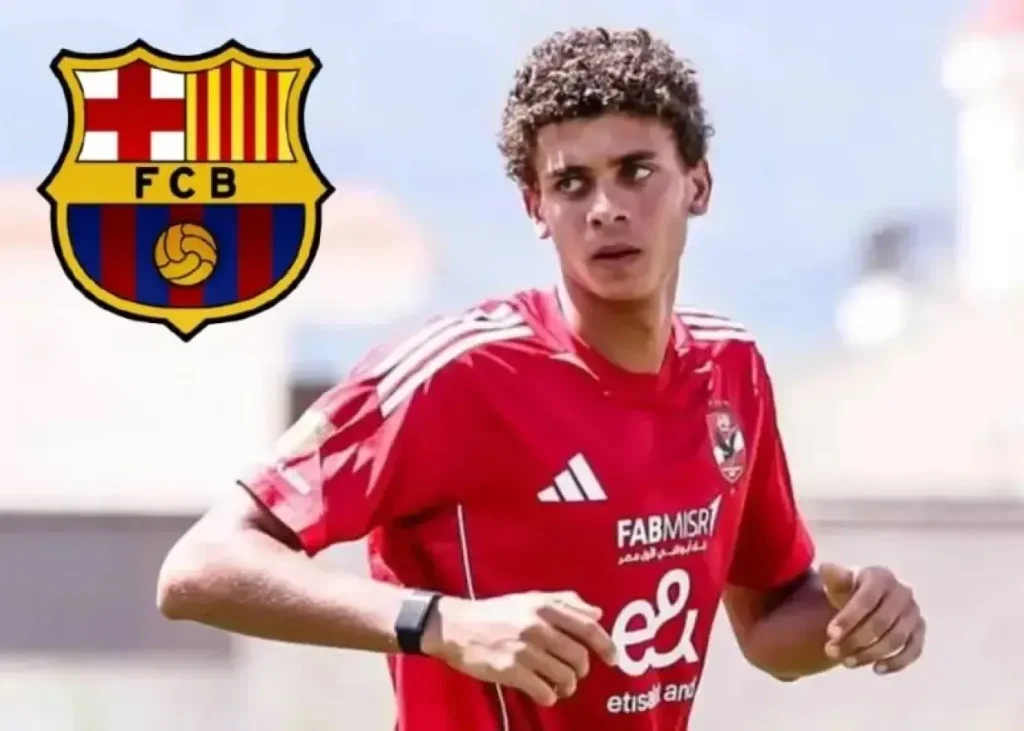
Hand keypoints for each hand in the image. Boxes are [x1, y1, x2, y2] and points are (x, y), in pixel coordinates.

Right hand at [421, 591, 616, 705]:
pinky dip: (549, 696)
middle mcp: (537, 626)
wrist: (456, 626)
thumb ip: (565, 602)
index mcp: (544, 607)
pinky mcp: (510, 670)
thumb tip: (597, 612)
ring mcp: (524, 649)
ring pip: (565, 677)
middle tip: (575, 673)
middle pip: (579, 656)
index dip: (605, 644)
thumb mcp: (529, 599)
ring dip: (566, 686)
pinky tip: (543, 693)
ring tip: (558, 685)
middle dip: (582, 670)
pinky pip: (544, 691)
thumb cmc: (496, 612)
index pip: (586, 627)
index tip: (612, 658)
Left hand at [820, 563, 924, 674]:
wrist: (867, 598)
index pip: (866, 600)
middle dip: (855, 640)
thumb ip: (834, 577)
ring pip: (896, 639)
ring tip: (847, 663)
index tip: (830, 634)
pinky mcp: (920, 630)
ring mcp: (914, 612)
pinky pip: (914, 650)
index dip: (849, 618)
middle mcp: (903, 592)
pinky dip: (897, 662)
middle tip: (832, 652)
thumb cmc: (850, 589)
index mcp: (881, 577)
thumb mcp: (839, 580)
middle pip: (881, 622)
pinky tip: (876, 669)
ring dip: (871, 654)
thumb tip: (825, 568)